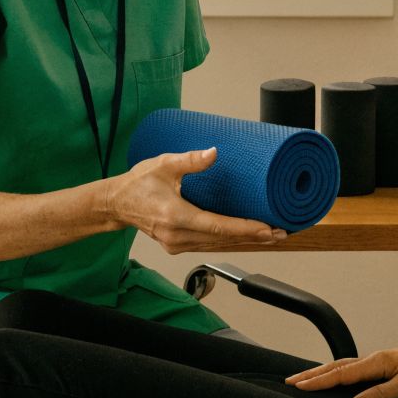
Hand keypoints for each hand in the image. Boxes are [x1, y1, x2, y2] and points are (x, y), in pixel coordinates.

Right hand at [102, 148, 287, 252]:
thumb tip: (214, 152)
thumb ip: (190, 160)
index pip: (217, 226)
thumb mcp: (164, 164)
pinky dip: (230, 241)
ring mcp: (177, 244)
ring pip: (218, 245)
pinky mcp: (178, 245)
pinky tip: (247, 237)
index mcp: (175, 216)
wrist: (116, 203)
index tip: (266, 228)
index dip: (244, 228)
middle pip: (223, 240)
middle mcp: (177, 235)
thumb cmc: (138, 183)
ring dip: (245, 241)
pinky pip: (209, 245)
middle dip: (254, 236)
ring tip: (272, 236)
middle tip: (281, 232)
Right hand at [287, 337, 397, 397]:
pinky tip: (336, 379)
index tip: (298, 385)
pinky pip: (354, 369)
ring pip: (344, 366)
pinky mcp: (384, 367)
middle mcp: (375, 359)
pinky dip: (338, 373)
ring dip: (323, 372)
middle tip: (290, 380)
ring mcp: (379, 362)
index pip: (341, 373)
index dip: (319, 381)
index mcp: (377, 361)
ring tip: (305, 378)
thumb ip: (381, 395)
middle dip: (313, 374)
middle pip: (337, 366)